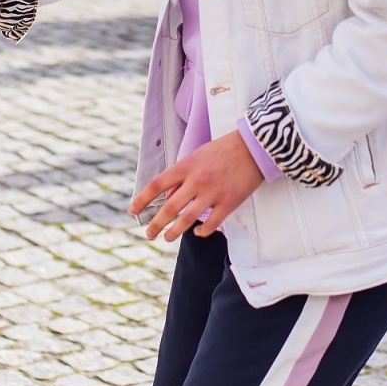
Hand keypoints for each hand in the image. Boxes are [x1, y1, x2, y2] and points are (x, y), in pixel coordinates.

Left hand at [130, 131, 264, 241]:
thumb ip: (181, 175)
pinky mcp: (228, 203)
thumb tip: (167, 196)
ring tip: (167, 238)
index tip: (132, 210)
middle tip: (148, 234)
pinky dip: (202, 232)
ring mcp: (212, 193)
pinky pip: (211, 224)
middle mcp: (196, 181)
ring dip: (175, 232)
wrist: (254, 147)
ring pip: (188, 219)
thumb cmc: (223, 149)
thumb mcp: (197, 156)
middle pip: (169, 208)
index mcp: (186, 166)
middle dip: (156, 224)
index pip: (157, 185)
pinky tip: (198, 233)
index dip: (142, 199)